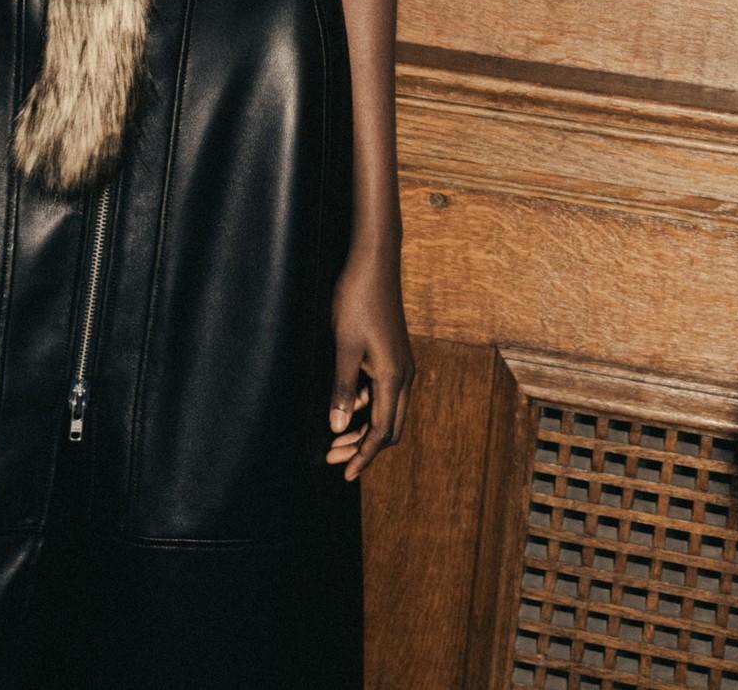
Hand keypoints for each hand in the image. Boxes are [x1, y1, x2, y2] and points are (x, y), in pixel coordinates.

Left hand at [326, 243, 414, 480]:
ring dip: (364, 427)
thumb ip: (342, 388)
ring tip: (334, 438)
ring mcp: (400, 364)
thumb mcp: (344, 345)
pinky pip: (383, 391)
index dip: (363, 456)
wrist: (374, 263)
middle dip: (363, 448)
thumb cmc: (357, 300)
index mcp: (393, 378)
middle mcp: (403, 376)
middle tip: (334, 459)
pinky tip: (345, 404)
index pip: (382, 432)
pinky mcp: (393, 354)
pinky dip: (366, 405)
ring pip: (387, 410)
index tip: (345, 474)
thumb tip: (337, 427)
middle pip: (389, 427)